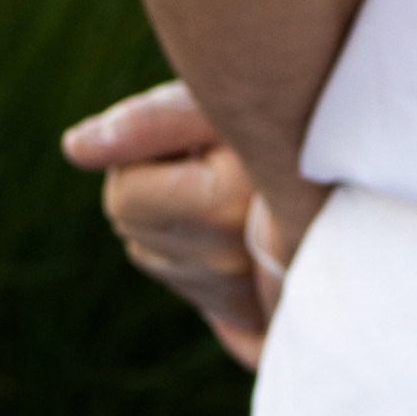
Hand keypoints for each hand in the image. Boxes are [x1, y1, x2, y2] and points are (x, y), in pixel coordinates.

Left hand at [62, 81, 288, 370]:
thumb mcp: (218, 104)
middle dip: (149, 185)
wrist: (344, 183)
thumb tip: (72, 149)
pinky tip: (226, 222)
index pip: (123, 197)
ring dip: (166, 216)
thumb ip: (147, 122)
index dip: (143, 156)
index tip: (193, 140)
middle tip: (205, 160)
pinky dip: (185, 245)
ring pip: (144, 249)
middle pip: (126, 224)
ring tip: (221, 189)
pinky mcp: (235, 312)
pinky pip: (171, 273)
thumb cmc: (280, 123)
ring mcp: (234, 295)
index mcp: (224, 207)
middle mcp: (229, 262)